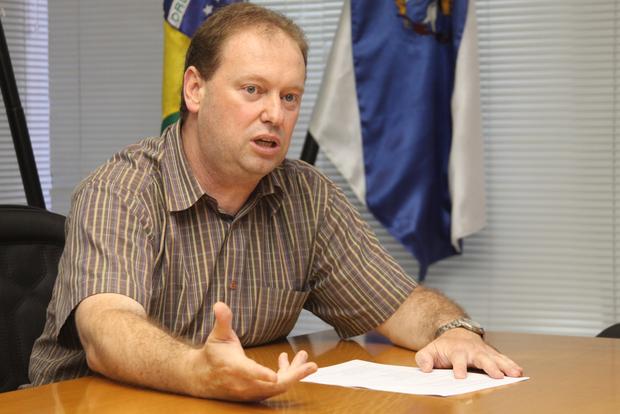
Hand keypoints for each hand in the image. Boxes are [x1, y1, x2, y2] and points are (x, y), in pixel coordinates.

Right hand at [189, 302, 317, 400]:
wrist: (202, 378)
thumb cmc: (213, 354)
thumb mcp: (217, 335)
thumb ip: (223, 320)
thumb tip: (220, 304)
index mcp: (234, 368)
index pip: (249, 373)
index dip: (262, 375)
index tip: (275, 375)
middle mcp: (243, 384)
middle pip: (273, 385)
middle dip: (294, 375)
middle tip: (312, 365)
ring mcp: (250, 392)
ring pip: (277, 387)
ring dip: (294, 373)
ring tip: (304, 356)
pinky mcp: (256, 394)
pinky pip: (275, 388)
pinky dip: (285, 376)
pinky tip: (287, 360)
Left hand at [414, 328, 522, 378]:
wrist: (456, 333)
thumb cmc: (443, 346)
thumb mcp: (429, 350)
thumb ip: (424, 359)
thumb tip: (425, 369)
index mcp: (456, 350)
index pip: (458, 359)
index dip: (459, 368)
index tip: (460, 377)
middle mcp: (472, 350)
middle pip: (482, 358)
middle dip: (489, 367)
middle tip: (497, 376)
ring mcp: (483, 351)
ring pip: (495, 358)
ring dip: (505, 366)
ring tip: (515, 374)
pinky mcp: (491, 354)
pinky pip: (502, 359)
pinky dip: (511, 364)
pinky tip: (519, 371)